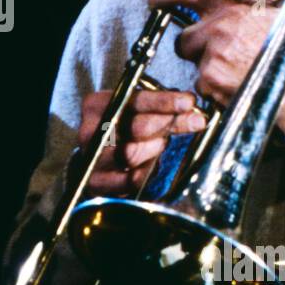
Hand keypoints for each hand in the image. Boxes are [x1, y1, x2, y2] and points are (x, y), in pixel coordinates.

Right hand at [78, 88, 207, 193]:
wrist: (96, 159)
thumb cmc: (121, 129)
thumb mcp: (134, 109)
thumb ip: (157, 105)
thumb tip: (190, 105)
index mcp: (96, 105)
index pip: (133, 101)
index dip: (164, 101)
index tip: (189, 102)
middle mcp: (89, 131)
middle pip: (135, 127)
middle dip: (169, 123)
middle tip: (195, 121)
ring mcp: (91, 158)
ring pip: (131, 154)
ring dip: (155, 148)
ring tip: (163, 143)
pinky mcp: (96, 183)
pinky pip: (128, 180)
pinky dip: (145, 172)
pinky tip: (154, 164)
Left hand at [151, 0, 284, 140]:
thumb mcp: (283, 11)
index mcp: (232, 12)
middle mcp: (218, 30)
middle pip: (183, 40)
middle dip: (195, 49)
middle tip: (217, 55)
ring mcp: (212, 56)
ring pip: (194, 64)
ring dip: (208, 69)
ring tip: (236, 72)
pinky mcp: (210, 80)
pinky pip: (201, 85)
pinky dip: (214, 88)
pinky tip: (236, 86)